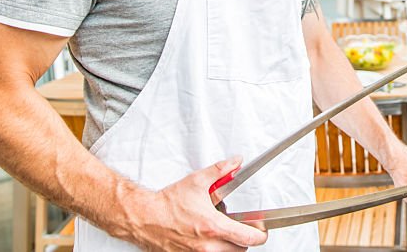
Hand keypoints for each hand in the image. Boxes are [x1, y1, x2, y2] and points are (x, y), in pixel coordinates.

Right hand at [123, 156, 267, 250]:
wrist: (145, 217)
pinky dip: (213, 249)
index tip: (261, 229)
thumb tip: (235, 163)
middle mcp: (208, 246)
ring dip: (229, 246)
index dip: (260, 234)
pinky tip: (207, 238)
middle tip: (240, 227)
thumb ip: (220, 171)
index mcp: (213, 226)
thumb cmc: (168, 204)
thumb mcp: (197, 181)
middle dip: (243, 238)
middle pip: (240, 250)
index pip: (249, 238)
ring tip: (221, 232)